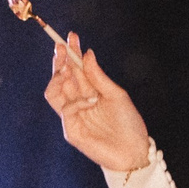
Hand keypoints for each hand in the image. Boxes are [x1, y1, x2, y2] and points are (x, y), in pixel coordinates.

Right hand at [42, 30, 153, 172]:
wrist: (135, 151)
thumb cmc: (129, 124)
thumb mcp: (116, 95)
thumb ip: (98, 77)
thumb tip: (86, 53)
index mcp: (90, 92)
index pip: (75, 69)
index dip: (71, 52)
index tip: (71, 36)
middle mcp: (79, 102)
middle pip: (61, 78)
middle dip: (61, 60)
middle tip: (63, 46)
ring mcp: (73, 117)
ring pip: (54, 93)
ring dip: (58, 77)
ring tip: (66, 67)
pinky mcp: (72, 131)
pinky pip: (65, 111)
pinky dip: (76, 102)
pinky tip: (89, 100)